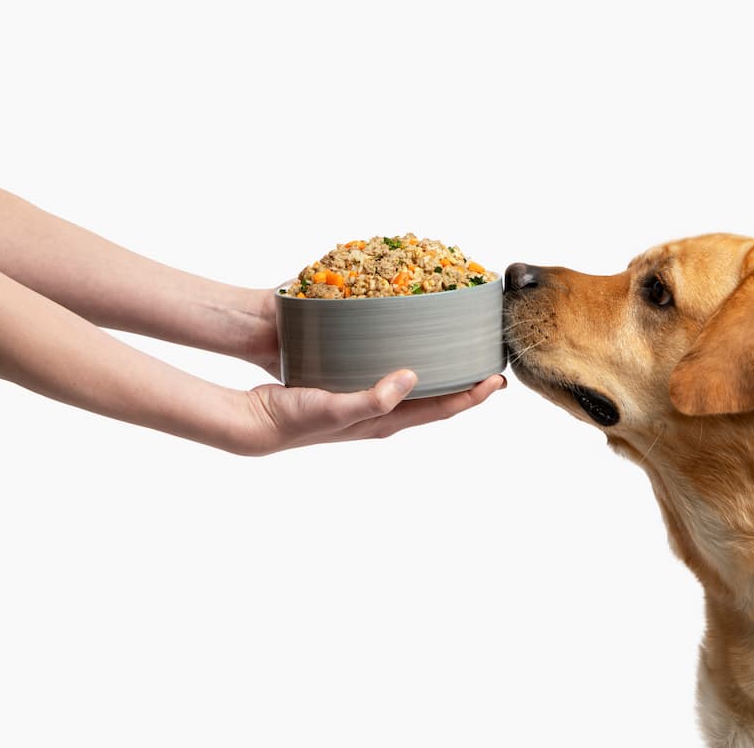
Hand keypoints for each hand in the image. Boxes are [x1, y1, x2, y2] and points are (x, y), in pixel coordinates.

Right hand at [228, 370, 506, 454]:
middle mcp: (384, 408)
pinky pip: (390, 364)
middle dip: (465, 380)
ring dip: (439, 365)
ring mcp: (368, 393)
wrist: (255, 416)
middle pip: (436, 396)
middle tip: (489, 358)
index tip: (498, 379)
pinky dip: (408, 352)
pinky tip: (407, 334)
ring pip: (416, 380)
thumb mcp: (333, 408)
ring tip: (458, 344)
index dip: (473, 395)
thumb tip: (411, 378)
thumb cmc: (294, 416)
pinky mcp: (350, 377)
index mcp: (387, 419)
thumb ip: (372, 399)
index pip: (442, 409)